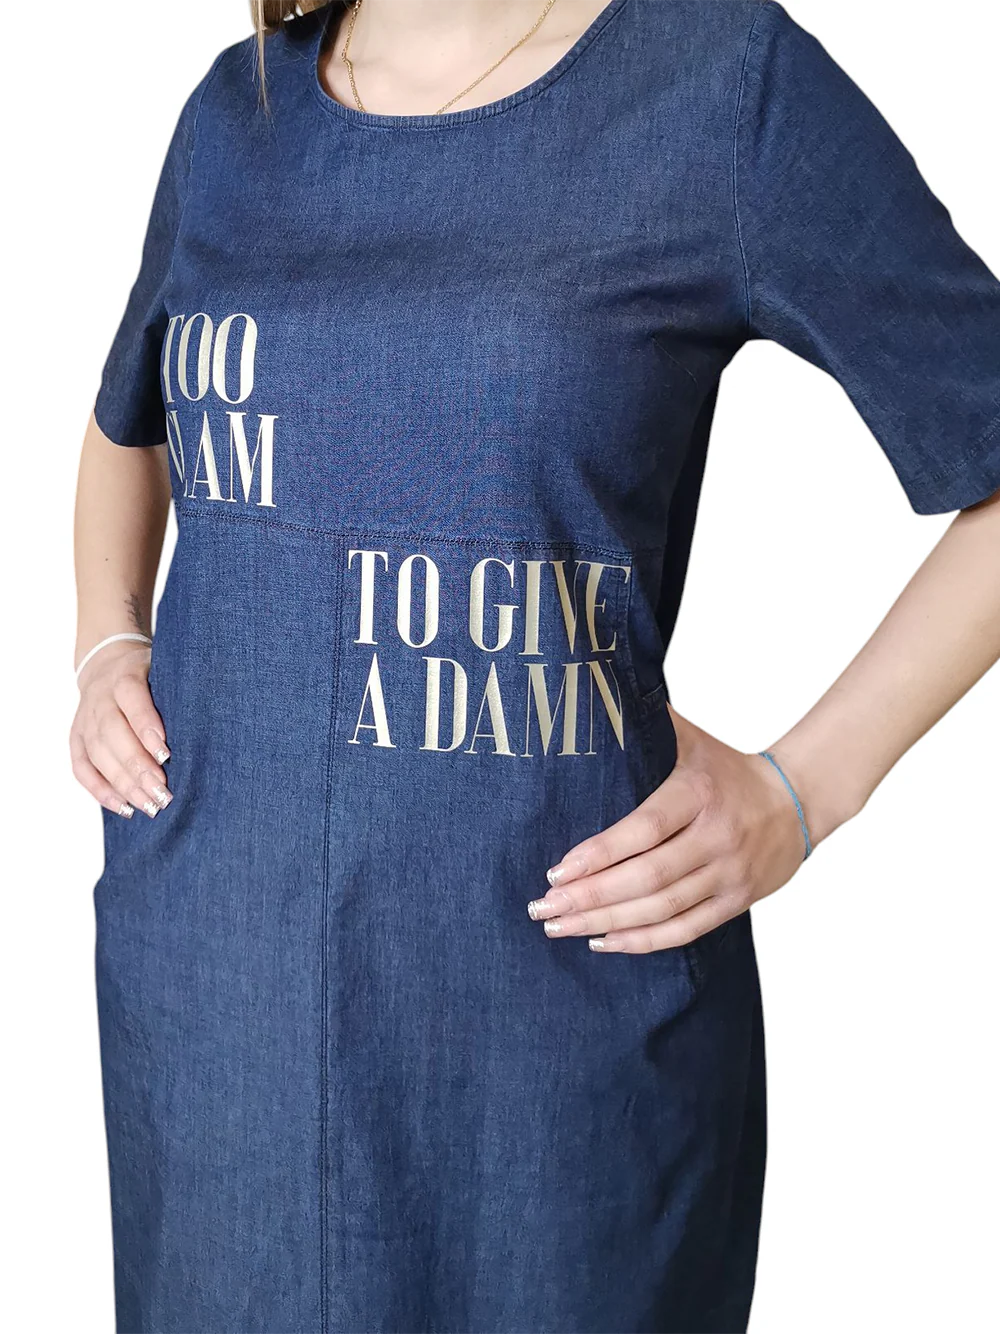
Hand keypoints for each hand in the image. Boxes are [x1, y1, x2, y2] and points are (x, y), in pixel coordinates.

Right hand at [70, 640, 171, 819]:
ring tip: (150, 805)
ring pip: (98, 754)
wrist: (106, 666)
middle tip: (162, 791)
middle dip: (137, 766)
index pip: (132, 700)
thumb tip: (208, 727)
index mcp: (125, 676)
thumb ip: (178, 693)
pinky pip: (82, 768)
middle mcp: (100, 698)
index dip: (146, 727)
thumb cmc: (149, 675)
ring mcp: (85, 720)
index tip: (165, 755)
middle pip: (113, 733)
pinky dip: (101, 791)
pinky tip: (125, 807)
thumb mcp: (165, 671)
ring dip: (124, 784)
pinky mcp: (76, 739)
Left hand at [527, 706, 810, 952]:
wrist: (796, 800)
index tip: (558, 869)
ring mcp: (729, 873)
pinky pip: (686, 930)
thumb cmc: (726, 769)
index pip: (646, 829)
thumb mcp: (690, 740)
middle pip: (648, 876)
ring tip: (560, 925)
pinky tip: (603, 941)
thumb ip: (645, 724)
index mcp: (699, 792)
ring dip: (607, 923)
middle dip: (591, 897)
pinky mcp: (736, 901)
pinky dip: (643, 941)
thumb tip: (593, 695)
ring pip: (662, 908)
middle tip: (543, 906)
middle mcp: (716, 836)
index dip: (601, 853)